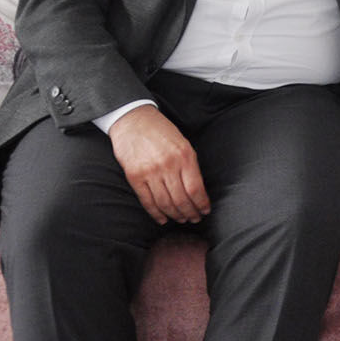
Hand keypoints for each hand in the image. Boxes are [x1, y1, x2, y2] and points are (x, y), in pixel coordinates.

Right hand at [107, 104, 210, 224]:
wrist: (134, 121)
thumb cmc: (161, 131)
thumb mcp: (183, 143)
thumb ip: (190, 165)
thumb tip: (198, 190)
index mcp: (184, 156)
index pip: (196, 189)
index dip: (201, 204)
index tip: (205, 210)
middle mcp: (168, 165)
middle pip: (181, 199)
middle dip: (190, 213)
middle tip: (195, 219)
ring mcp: (150, 172)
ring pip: (165, 203)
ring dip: (175, 215)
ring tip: (182, 219)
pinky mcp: (135, 177)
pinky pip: (147, 201)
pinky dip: (156, 213)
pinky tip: (163, 219)